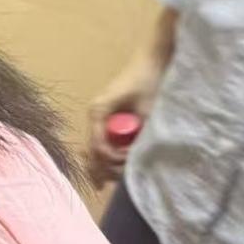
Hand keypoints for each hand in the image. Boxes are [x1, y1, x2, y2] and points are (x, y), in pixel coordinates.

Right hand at [86, 51, 167, 187]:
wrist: (153, 59)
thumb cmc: (149, 81)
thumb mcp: (146, 111)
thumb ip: (137, 136)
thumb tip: (134, 160)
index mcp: (98, 112)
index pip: (98, 147)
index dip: (110, 162)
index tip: (125, 170)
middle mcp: (93, 115)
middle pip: (90, 150)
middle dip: (100, 168)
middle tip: (109, 185)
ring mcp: (98, 115)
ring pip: (92, 147)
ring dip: (100, 163)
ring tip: (104, 182)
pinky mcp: (106, 114)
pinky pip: (100, 139)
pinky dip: (103, 154)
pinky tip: (106, 168)